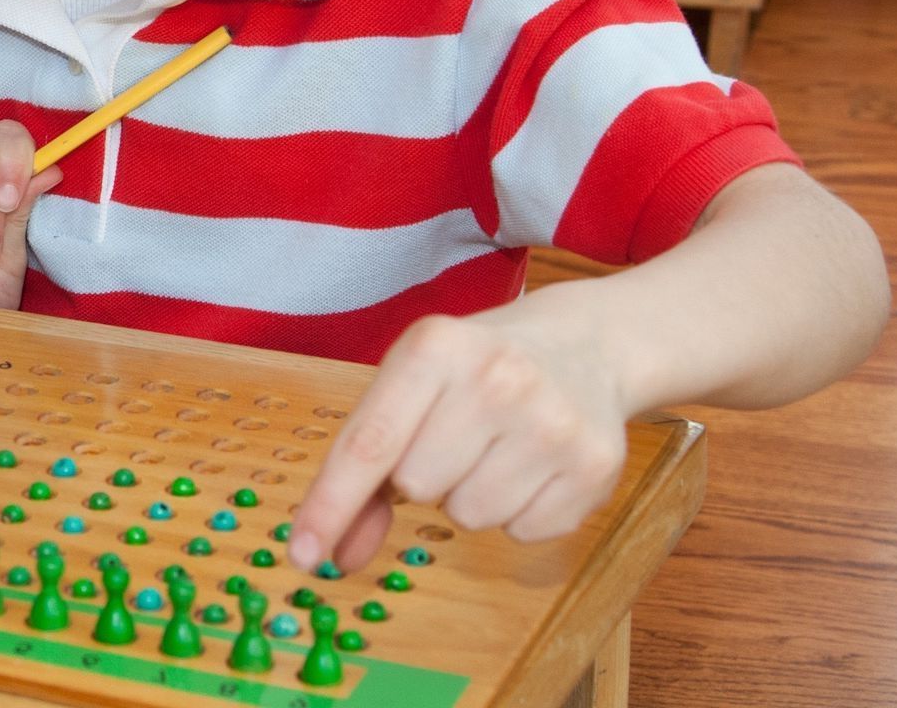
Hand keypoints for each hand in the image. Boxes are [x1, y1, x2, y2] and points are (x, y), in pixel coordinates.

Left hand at [287, 307, 631, 573]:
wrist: (586, 344)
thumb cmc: (476, 368)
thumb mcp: (412, 384)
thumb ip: (364, 468)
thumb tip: (333, 553)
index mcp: (436, 346)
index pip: (370, 444)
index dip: (331, 505)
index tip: (302, 552)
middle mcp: (497, 379)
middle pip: (416, 486)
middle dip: (421, 476)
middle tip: (452, 434)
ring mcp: (552, 424)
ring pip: (468, 516)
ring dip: (468, 495)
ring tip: (495, 445)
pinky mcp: (595, 467)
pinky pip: (522, 533)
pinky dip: (517, 511)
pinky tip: (532, 463)